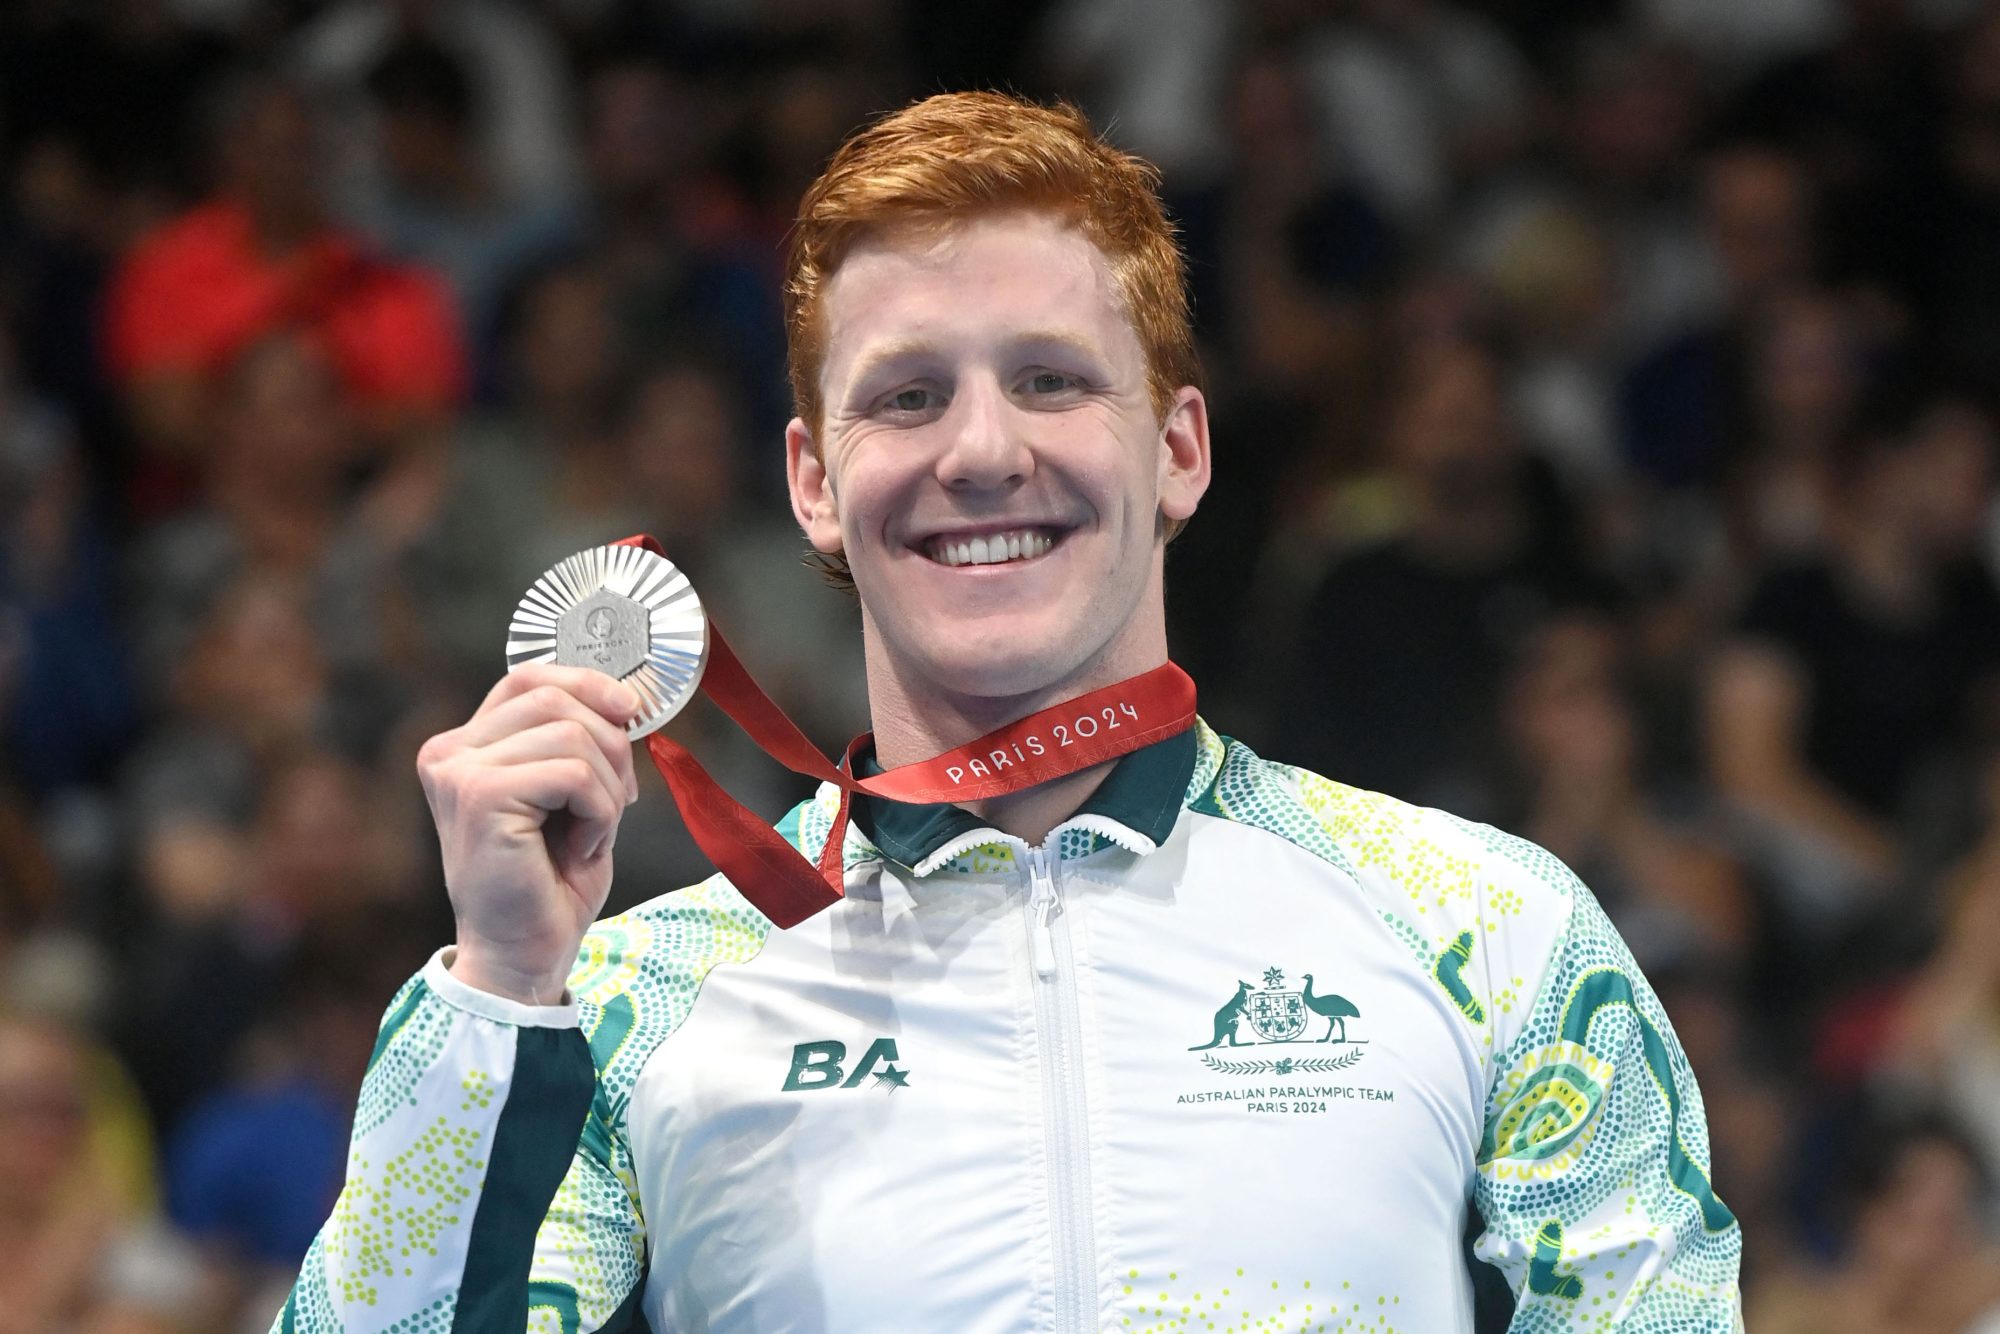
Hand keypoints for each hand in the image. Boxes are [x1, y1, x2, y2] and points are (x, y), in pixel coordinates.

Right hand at [417, 667, 640, 1002]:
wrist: (525, 955)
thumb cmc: (550, 882)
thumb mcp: (570, 794)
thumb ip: (579, 740)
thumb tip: (625, 696)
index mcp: (464, 745)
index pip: (528, 676)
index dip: (586, 683)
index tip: (629, 711)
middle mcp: (448, 751)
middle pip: (556, 698)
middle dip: (610, 747)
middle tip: (616, 804)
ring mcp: (458, 772)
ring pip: (573, 734)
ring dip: (607, 789)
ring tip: (590, 833)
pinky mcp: (479, 796)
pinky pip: (575, 773)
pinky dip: (599, 811)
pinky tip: (581, 848)